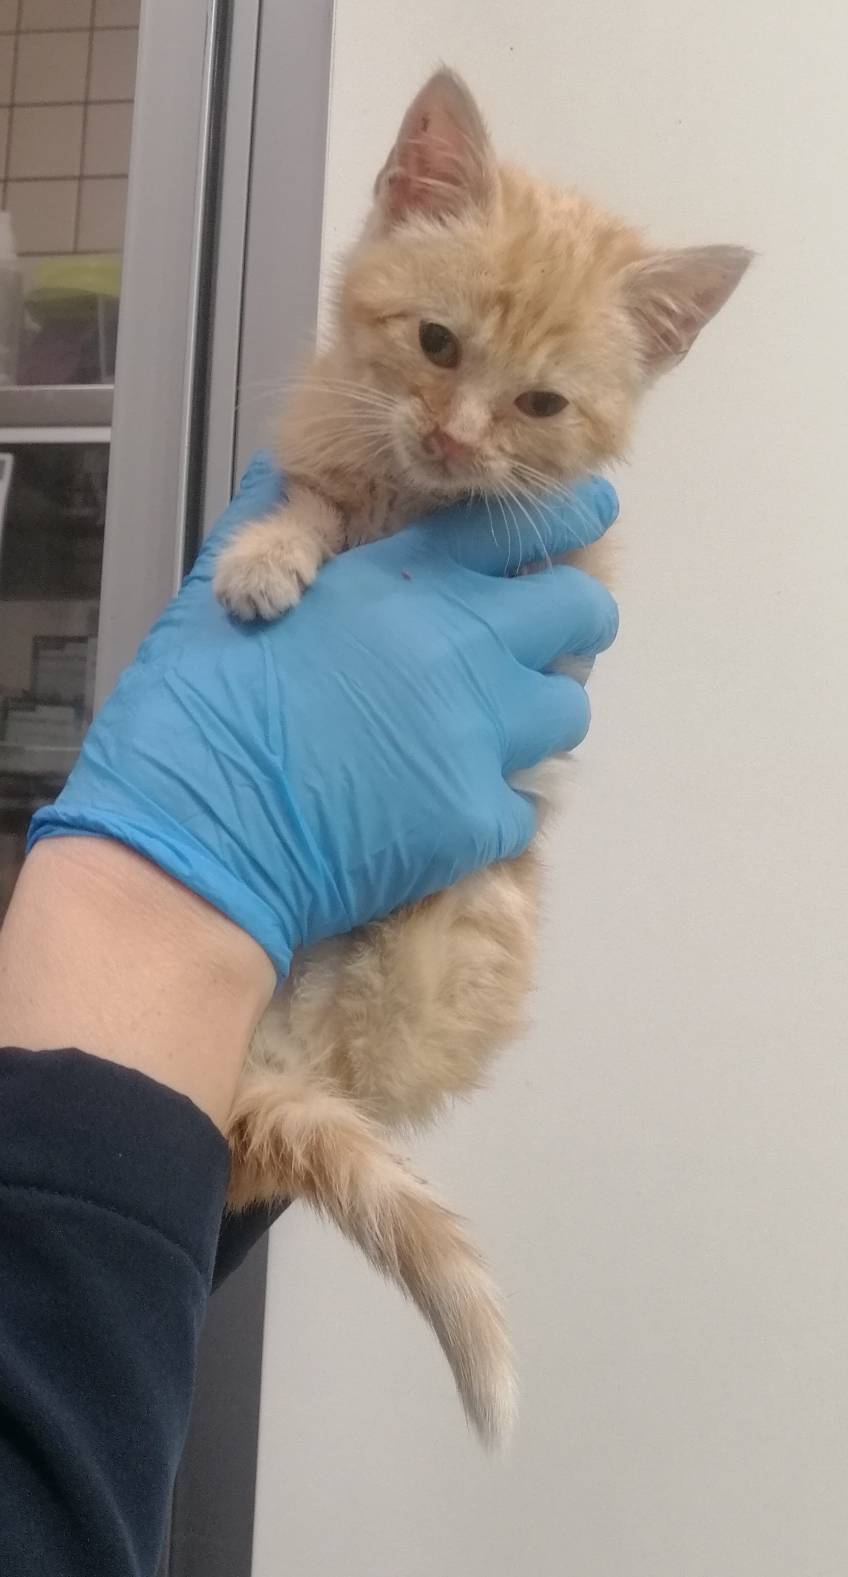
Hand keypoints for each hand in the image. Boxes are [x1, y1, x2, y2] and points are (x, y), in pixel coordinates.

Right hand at [28, 453, 618, 975]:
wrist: (198, 834)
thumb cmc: (198, 705)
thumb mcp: (232, 588)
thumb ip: (284, 532)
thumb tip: (287, 473)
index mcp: (408, 581)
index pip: (522, 529)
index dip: (568, 518)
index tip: (583, 517)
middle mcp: (467, 648)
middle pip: (582, 613)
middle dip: (573, 616)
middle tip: (537, 637)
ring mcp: (482, 738)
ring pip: (568, 709)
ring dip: (537, 711)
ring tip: (488, 727)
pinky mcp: (477, 821)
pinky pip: (527, 805)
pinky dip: (494, 803)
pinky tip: (444, 806)